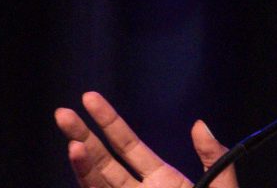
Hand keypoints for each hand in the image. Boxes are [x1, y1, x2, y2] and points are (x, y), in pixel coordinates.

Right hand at [54, 92, 238, 187]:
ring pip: (96, 184)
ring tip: (73, 144)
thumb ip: (215, 157)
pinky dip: (89, 185)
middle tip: (62, 113)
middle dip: (82, 136)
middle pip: (103, 161)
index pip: (128, 145)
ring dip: (83, 166)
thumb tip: (198, 124)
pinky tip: (83, 173)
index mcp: (162, 180)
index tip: (90, 98)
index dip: (109, 122)